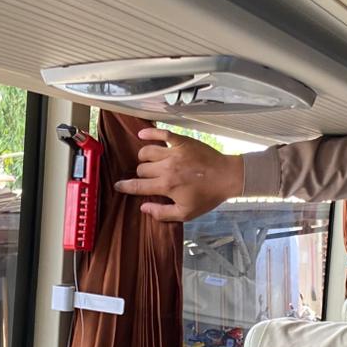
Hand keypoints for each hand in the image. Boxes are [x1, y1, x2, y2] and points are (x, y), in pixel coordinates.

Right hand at [113, 128, 243, 221]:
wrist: (228, 177)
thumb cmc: (207, 196)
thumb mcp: (186, 213)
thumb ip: (162, 213)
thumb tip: (143, 208)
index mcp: (166, 186)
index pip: (137, 186)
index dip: (125, 187)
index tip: (118, 186)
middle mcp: (166, 168)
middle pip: (141, 168)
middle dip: (140, 174)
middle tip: (147, 177)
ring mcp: (174, 153)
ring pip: (146, 152)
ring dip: (144, 157)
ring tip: (148, 162)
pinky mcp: (182, 141)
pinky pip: (161, 133)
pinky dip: (149, 132)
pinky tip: (142, 134)